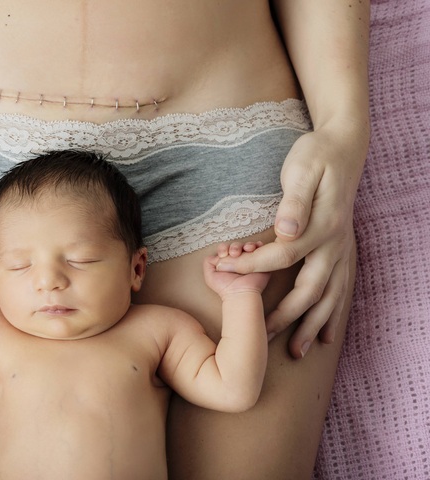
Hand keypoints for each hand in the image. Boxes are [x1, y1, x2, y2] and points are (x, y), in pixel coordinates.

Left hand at [204, 242, 270, 298]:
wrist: (239, 293)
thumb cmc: (224, 287)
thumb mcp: (210, 275)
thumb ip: (208, 262)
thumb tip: (217, 254)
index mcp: (227, 261)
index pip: (225, 248)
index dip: (224, 248)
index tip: (223, 254)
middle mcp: (238, 259)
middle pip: (236, 246)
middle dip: (235, 247)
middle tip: (234, 254)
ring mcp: (249, 260)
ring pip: (248, 246)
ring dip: (247, 245)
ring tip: (247, 250)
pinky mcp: (259, 262)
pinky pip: (260, 249)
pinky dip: (258, 245)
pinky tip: (255, 247)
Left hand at [213, 126, 366, 357]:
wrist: (345, 146)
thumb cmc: (316, 155)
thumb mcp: (302, 170)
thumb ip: (295, 201)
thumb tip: (286, 230)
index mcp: (323, 226)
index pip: (282, 256)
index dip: (252, 266)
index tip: (225, 271)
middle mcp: (336, 244)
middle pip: (309, 289)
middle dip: (284, 316)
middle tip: (260, 339)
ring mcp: (343, 250)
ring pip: (330, 298)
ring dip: (313, 326)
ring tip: (297, 352)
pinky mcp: (344, 251)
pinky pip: (342, 290)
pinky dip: (334, 315)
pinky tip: (329, 335)